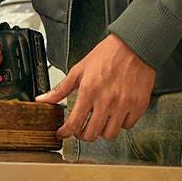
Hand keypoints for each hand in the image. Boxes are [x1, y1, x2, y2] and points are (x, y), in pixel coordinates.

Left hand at [36, 33, 154, 140]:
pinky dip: (120, 123)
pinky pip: (127, 126)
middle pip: (91, 134)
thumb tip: (42, 99)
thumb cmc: (107, 54)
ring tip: (99, 119)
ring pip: (110, 134)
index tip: (63, 132)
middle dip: (82, 135)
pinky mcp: (138, 106)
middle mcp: (106, 100)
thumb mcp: (79, 69)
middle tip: (81, 128)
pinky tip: (115, 113)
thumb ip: (61, 88)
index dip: (65, 132)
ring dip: (101, 130)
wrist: (134, 45)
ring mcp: (124, 105)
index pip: (74, 124)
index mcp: (89, 90)